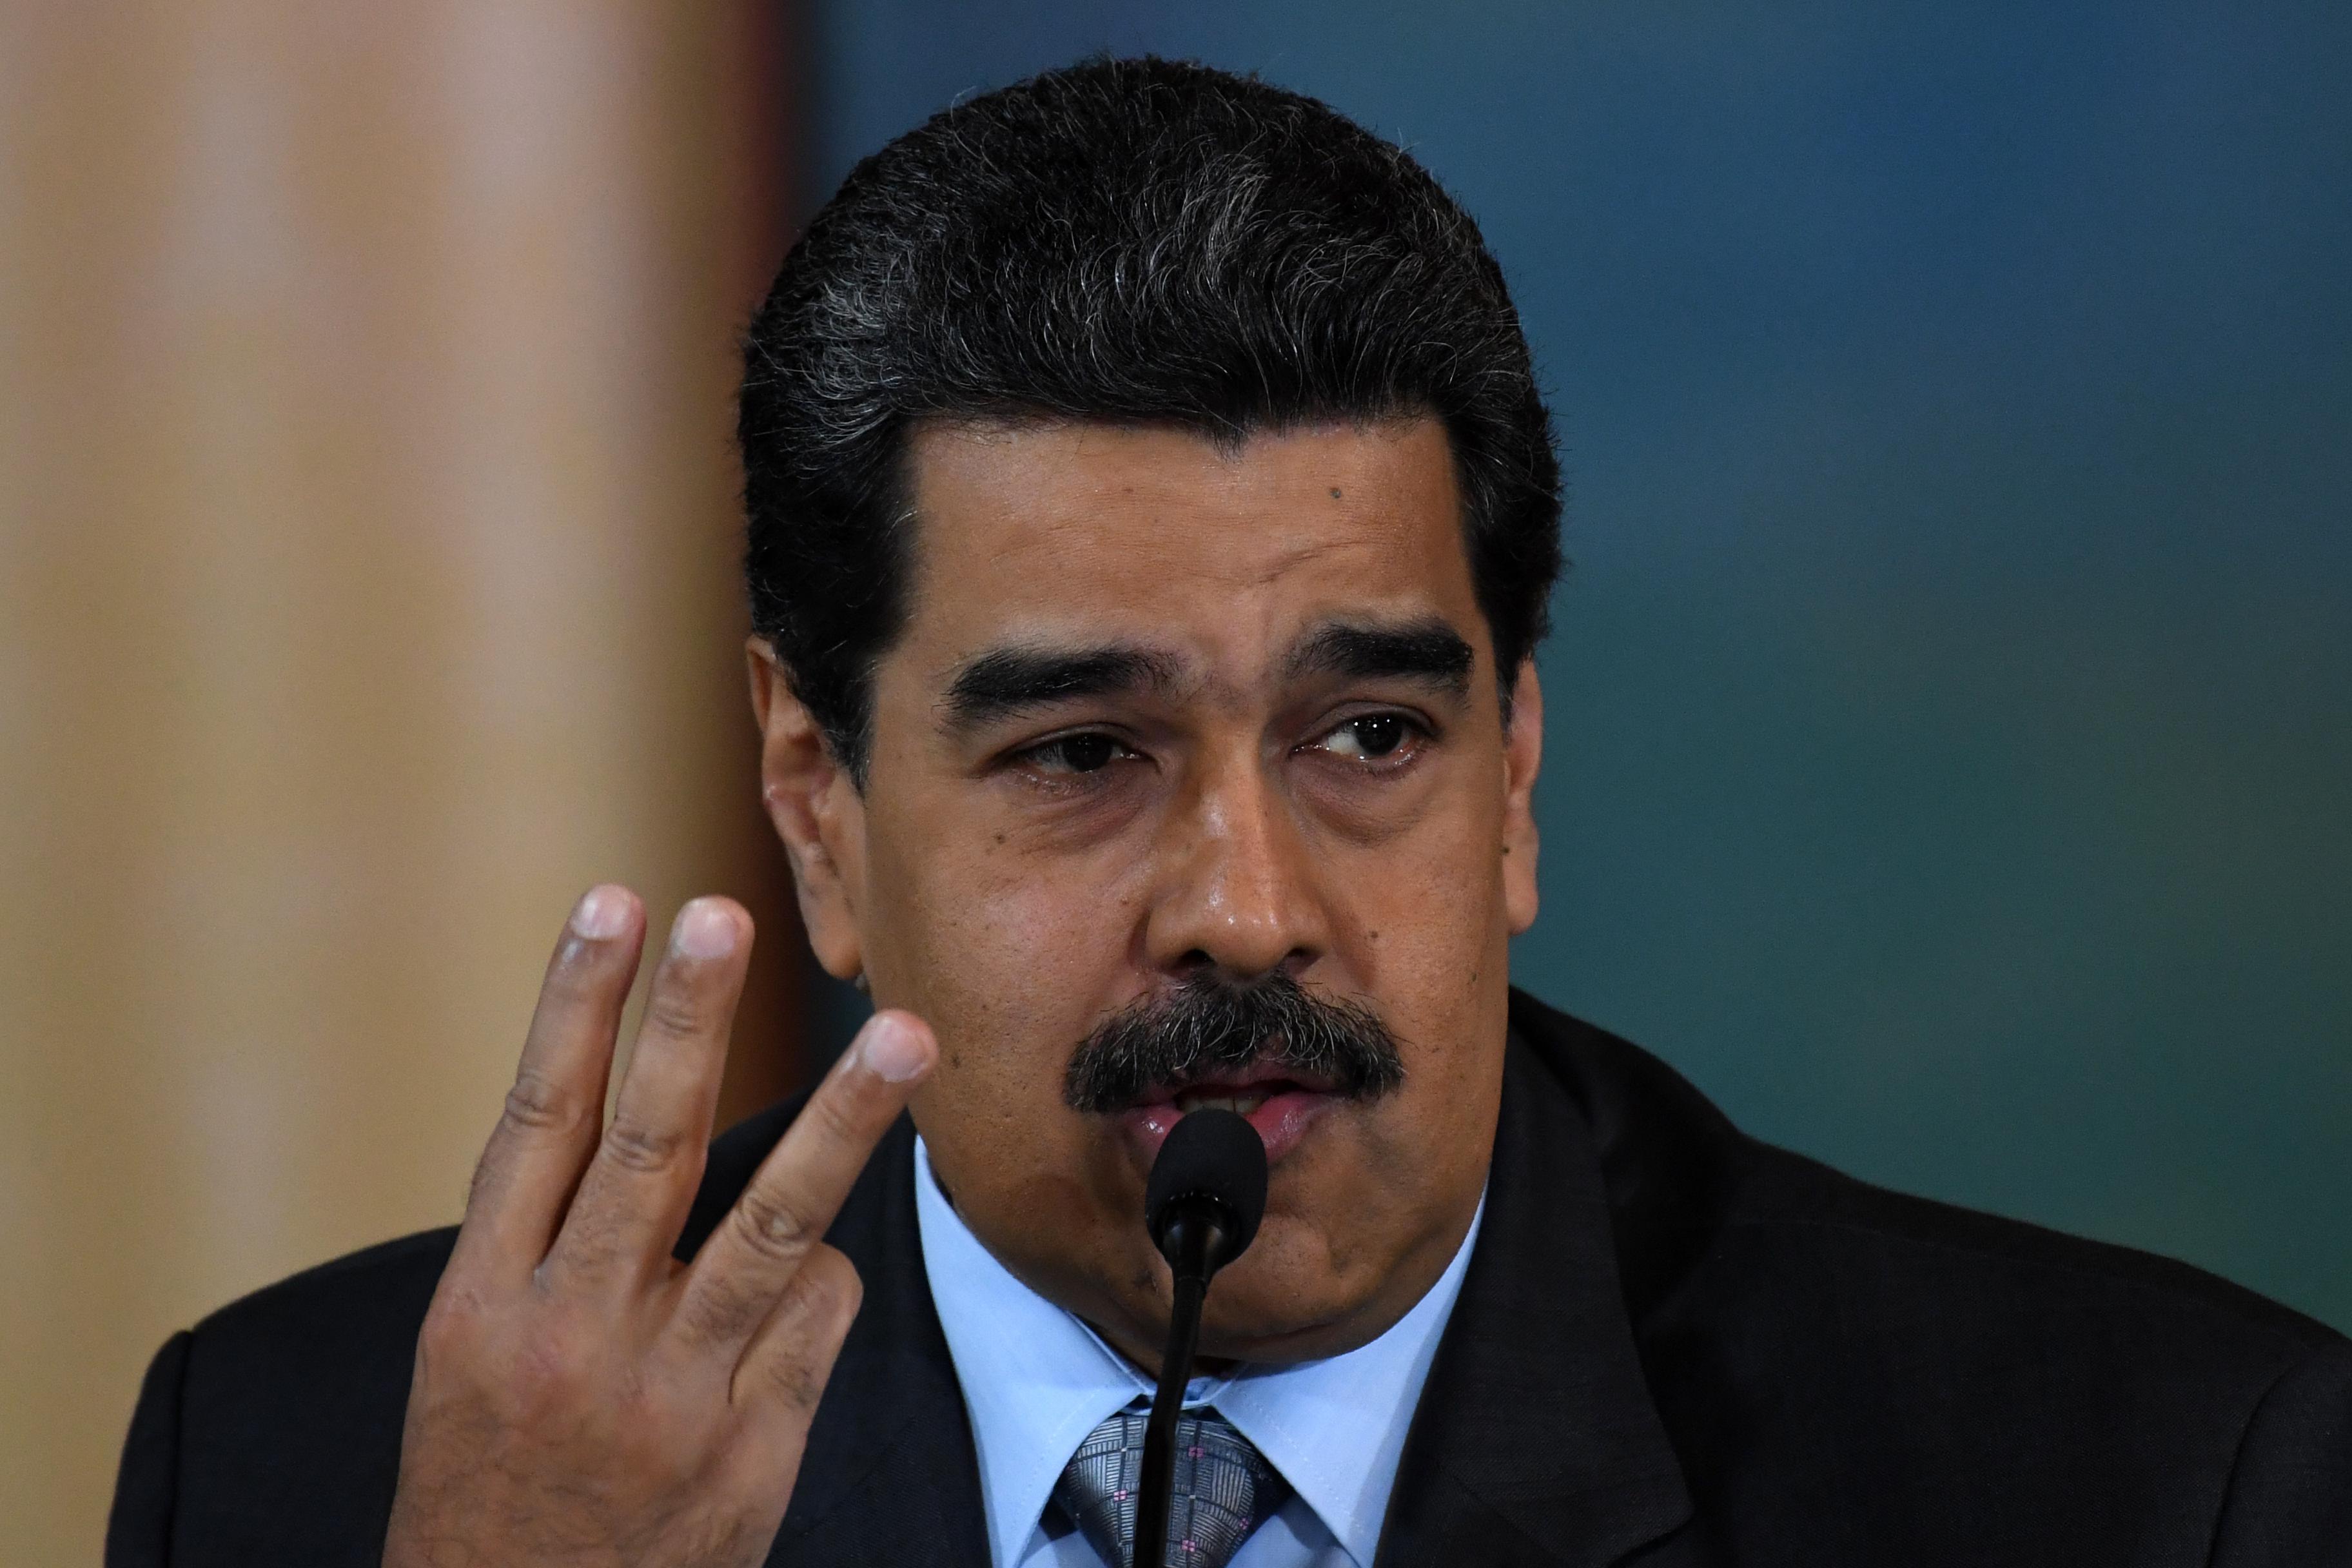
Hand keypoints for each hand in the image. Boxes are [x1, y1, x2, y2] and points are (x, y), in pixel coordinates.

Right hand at [382, 887, 936, 1567]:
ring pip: (772, 1228)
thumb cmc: (491, 1487)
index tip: (615, 906)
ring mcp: (670, 1396)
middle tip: (725, 916)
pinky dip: (824, 1277)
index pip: (537, 1124)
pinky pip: (815, 1318)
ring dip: (844, 1123)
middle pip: (646, 1149)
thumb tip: (640, 1110)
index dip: (575, 1007)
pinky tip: (813, 1275)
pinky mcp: (751, 1450)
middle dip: (688, 1024)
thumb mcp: (470, 1361)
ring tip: (904, 1037)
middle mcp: (572, 1337)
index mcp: (483, 1305)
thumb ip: (545, 1243)